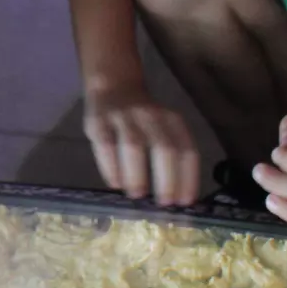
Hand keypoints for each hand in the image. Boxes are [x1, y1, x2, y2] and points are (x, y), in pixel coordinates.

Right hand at [82, 87, 201, 205]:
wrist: (114, 85)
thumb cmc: (144, 118)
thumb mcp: (164, 127)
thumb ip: (171, 153)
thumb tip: (175, 196)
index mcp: (172, 120)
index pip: (186, 150)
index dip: (188, 177)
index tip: (184, 202)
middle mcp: (150, 116)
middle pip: (163, 148)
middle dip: (166, 178)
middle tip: (163, 203)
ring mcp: (123, 117)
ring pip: (133, 145)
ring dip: (137, 174)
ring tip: (137, 195)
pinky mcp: (98, 121)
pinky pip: (105, 145)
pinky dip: (110, 167)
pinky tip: (115, 184)